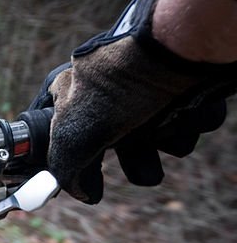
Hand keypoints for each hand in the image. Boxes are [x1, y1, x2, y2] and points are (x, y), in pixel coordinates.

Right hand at [31, 0, 235, 203]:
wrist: (174, 50)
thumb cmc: (115, 88)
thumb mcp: (71, 137)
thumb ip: (65, 171)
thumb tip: (81, 192)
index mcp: (70, 95)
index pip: (57, 137)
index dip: (71, 165)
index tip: (85, 187)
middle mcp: (105, 95)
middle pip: (112, 147)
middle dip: (131, 160)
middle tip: (139, 166)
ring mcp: (143, 94)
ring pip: (152, 143)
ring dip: (160, 144)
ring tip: (161, 132)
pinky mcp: (180, 95)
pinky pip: (183, 128)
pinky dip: (185, 126)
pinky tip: (182, 111)